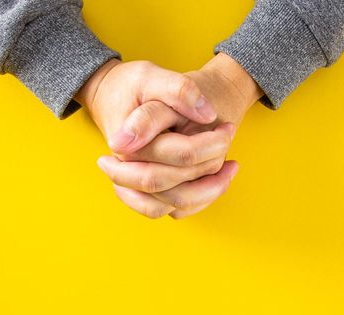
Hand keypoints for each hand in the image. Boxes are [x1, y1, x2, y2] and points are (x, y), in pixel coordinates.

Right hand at [96, 54, 262, 218]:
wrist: (114, 96)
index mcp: (128, 145)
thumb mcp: (152, 76)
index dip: (212, 143)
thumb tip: (207, 114)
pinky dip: (199, 200)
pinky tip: (215, 179)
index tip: (228, 126)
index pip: (181, 154)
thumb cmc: (133, 86)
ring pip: (176, 205)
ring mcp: (134, 186)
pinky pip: (174, 210)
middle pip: (176, 185)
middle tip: (228, 140)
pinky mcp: (145, 194)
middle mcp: (126, 171)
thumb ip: (178, 91)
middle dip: (212, 166)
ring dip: (209, 190)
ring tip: (229, 167)